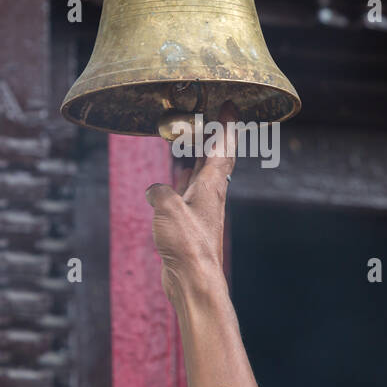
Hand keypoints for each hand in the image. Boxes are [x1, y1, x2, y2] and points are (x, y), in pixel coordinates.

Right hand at [146, 103, 237, 301]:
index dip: (227, 125)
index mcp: (211, 186)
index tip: (231, 105)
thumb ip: (160, 192)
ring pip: (201, 177)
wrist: (194, 281)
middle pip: (215, 159)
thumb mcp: (167, 208)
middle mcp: (210, 196)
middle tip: (210, 118)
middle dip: (214, 136)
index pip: (223, 147)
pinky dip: (182, 182)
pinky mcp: (190, 226)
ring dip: (197, 158)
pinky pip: (187, 195)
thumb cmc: (187, 245)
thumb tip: (156, 191)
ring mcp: (200, 211)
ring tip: (191, 144)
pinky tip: (174, 181)